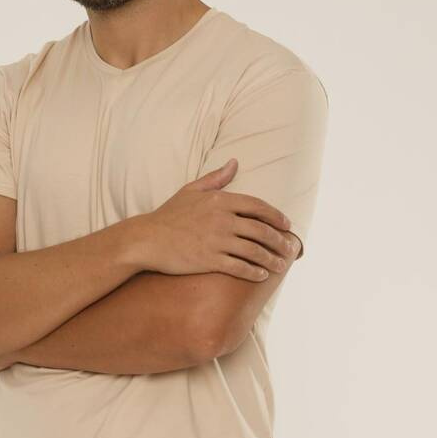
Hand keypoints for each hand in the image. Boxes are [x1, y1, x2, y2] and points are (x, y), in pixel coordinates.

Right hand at [137, 158, 297, 282]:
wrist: (147, 239)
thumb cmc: (169, 215)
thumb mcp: (191, 190)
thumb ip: (216, 177)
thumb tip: (235, 162)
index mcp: (220, 200)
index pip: (257, 206)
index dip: (276, 216)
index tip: (287, 225)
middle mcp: (222, 219)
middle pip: (261, 230)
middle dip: (280, 241)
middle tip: (289, 249)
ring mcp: (216, 240)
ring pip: (254, 251)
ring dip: (271, 259)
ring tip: (281, 266)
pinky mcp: (209, 260)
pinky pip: (239, 267)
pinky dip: (254, 272)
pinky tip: (261, 275)